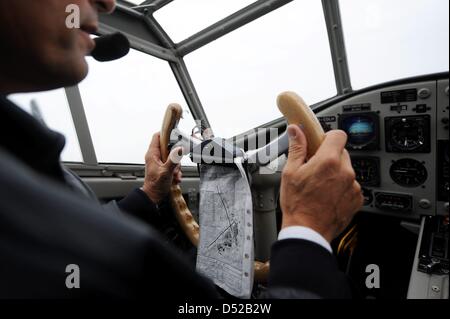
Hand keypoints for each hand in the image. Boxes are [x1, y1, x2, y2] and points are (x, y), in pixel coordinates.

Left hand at [142, 133, 182, 203]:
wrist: (153, 196)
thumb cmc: (155, 186)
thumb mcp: (166, 172)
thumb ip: (173, 160)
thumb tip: (179, 149)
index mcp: (152, 154)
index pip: (158, 136)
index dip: (166, 133)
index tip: (175, 135)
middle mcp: (155, 156)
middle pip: (168, 147)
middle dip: (176, 155)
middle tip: (176, 163)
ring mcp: (159, 161)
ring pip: (172, 156)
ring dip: (176, 165)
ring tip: (175, 173)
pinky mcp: (163, 167)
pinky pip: (173, 164)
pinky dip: (176, 170)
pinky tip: (175, 176)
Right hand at [280, 125, 363, 241]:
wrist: (307, 231)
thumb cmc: (297, 204)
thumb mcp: (290, 172)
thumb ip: (297, 148)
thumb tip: (296, 130)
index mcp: (328, 161)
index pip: (338, 135)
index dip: (328, 137)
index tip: (321, 144)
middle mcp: (345, 171)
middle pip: (342, 153)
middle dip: (329, 157)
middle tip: (315, 169)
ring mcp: (353, 186)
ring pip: (346, 170)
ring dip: (336, 174)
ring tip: (320, 187)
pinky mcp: (357, 199)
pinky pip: (351, 186)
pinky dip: (342, 189)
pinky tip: (328, 197)